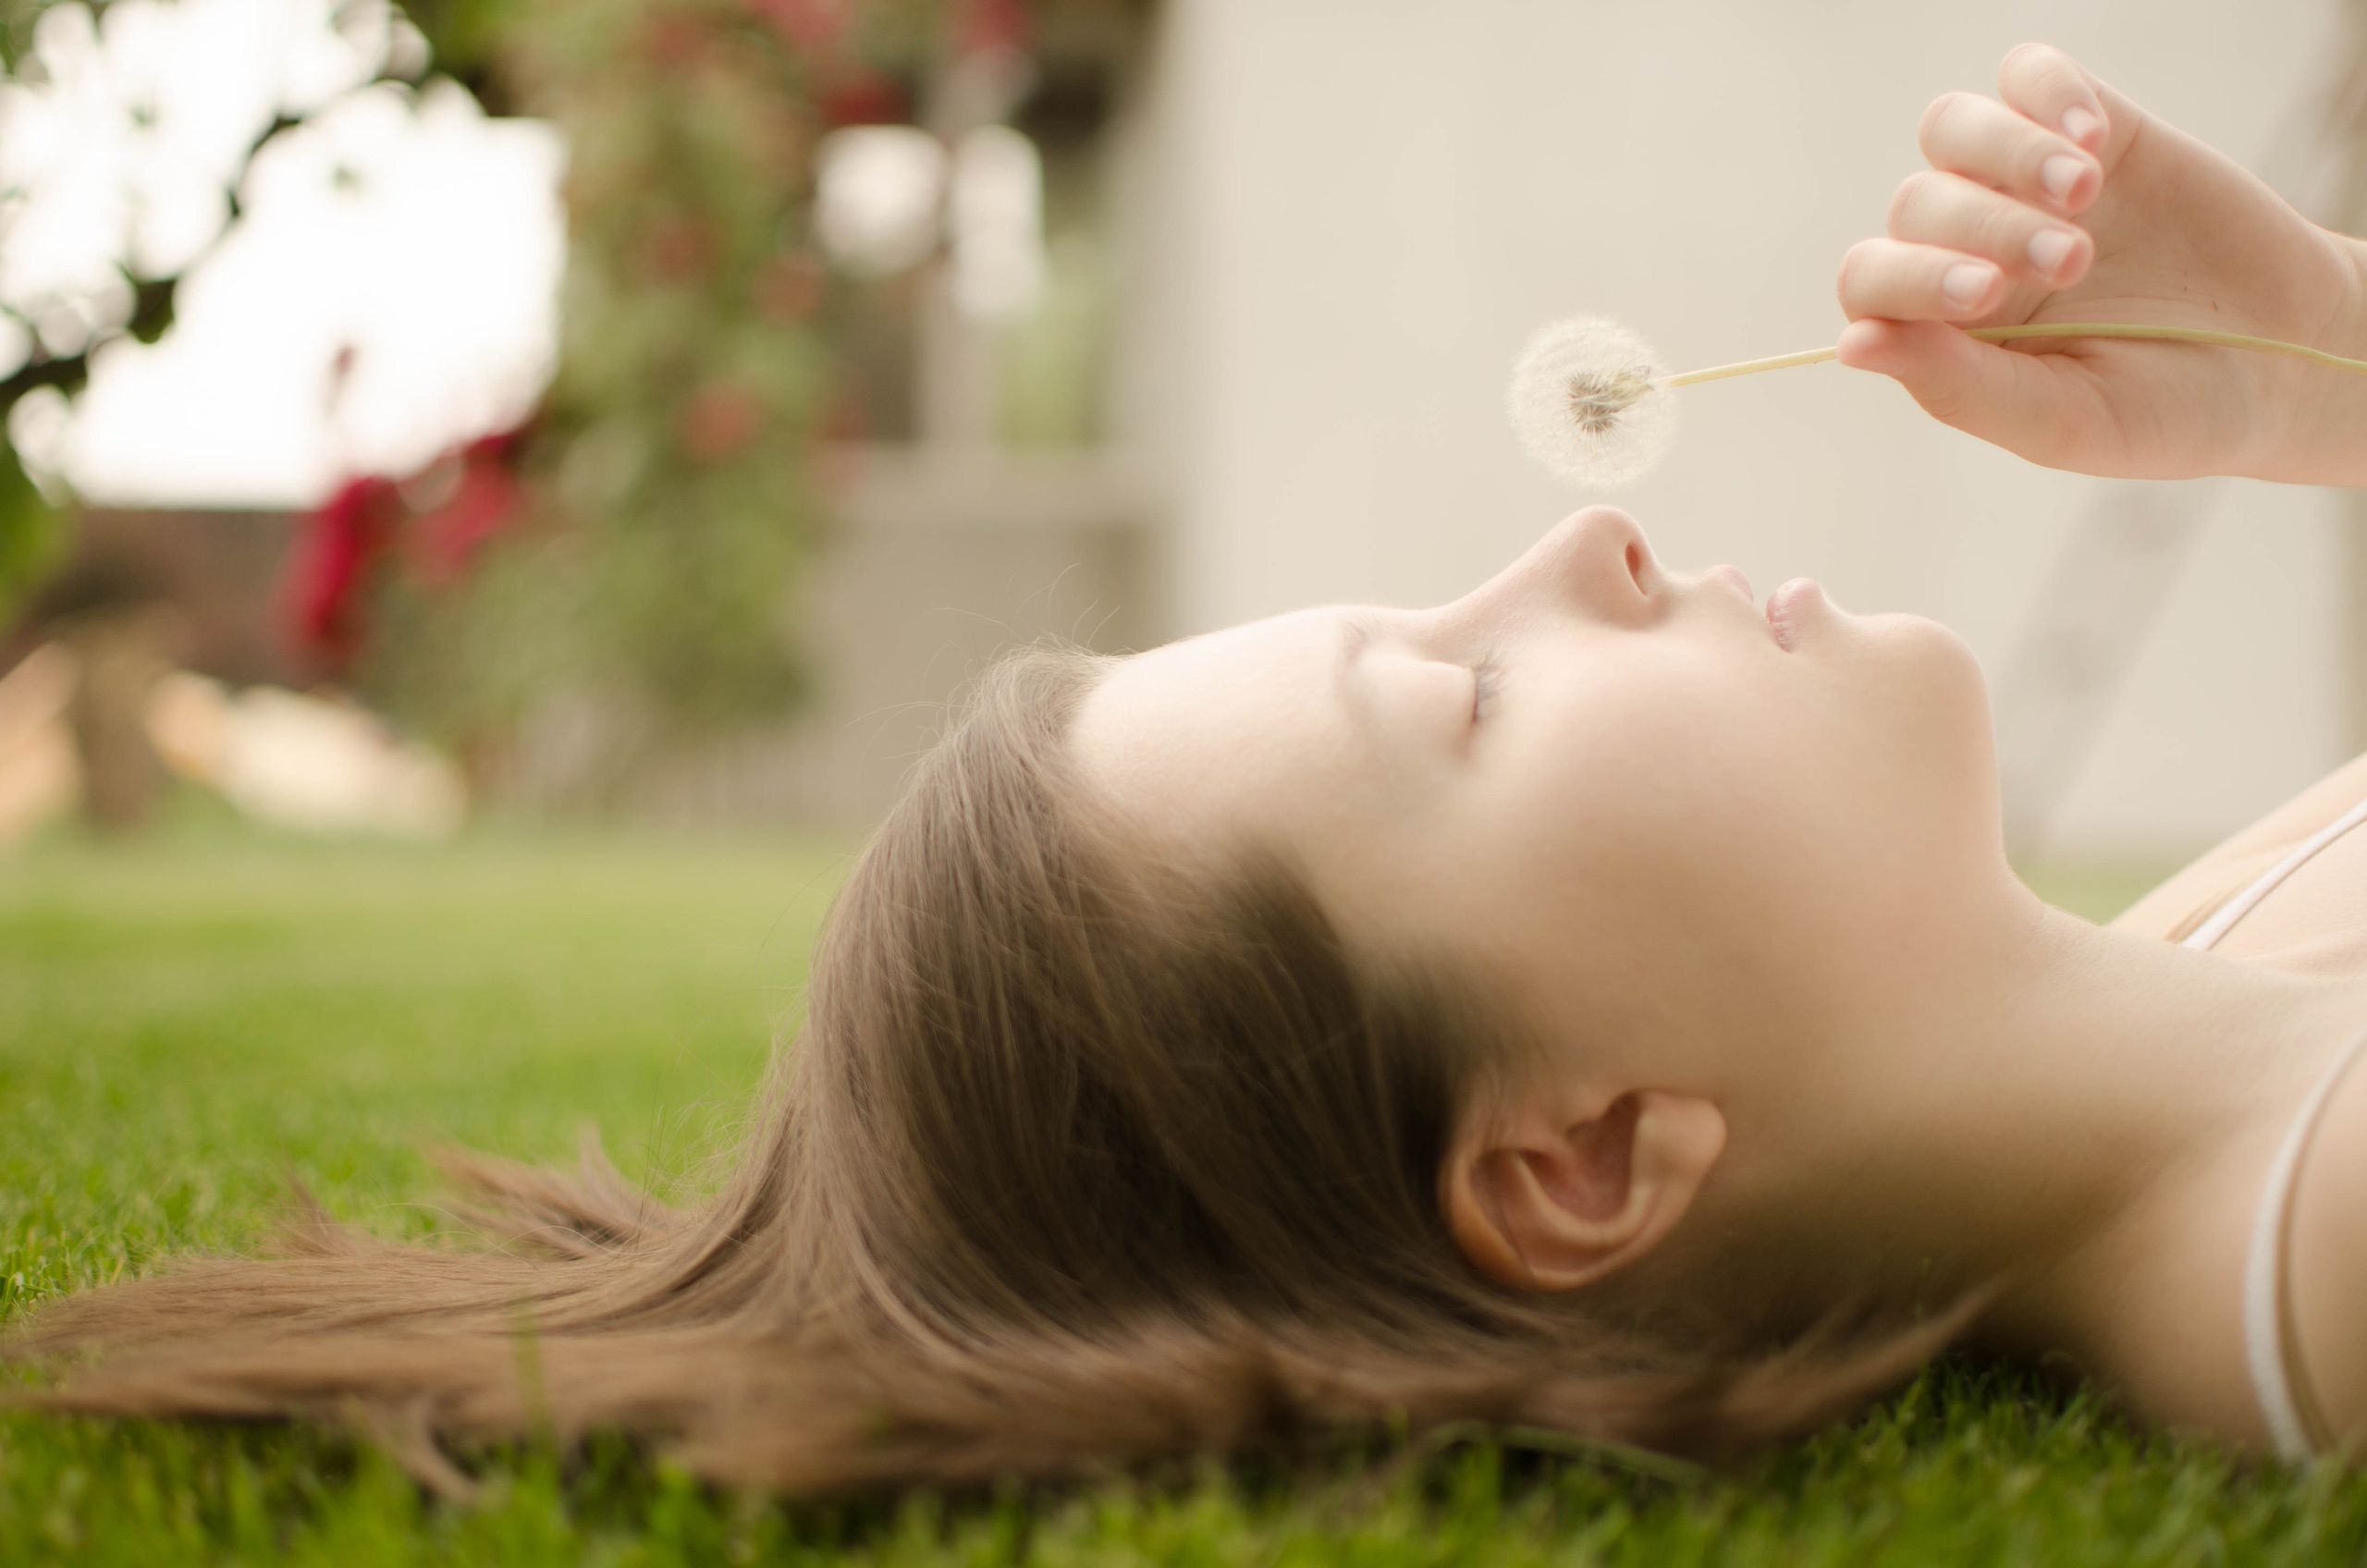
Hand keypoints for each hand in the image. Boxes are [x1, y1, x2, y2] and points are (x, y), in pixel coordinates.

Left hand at [1836, 43, 2366, 486]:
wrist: (2291, 362)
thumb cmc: (2165, 410)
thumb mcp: (2065, 419)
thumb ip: (1959, 386)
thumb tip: (1856, 343)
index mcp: (1946, 328)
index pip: (1872, 282)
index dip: (1910, 278)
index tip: (1987, 295)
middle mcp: (1970, 249)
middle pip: (1917, 203)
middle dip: (1987, 228)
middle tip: (2072, 262)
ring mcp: (2026, 186)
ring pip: (1953, 129)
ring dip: (2008, 154)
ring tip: (2082, 194)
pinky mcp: (2095, 130)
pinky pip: (2030, 76)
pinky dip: (2049, 94)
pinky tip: (2095, 142)